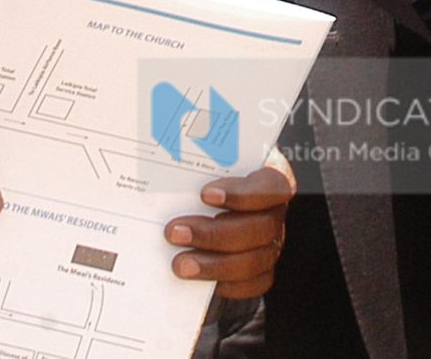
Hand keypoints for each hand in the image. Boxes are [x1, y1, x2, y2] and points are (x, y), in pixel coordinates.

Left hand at [164, 148, 295, 298]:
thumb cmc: (209, 172)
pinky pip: (252, 283)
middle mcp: (275, 211)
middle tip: (174, 232)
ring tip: (179, 263)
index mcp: (271, 176)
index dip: (242, 193)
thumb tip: (155, 145)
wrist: (212, 199)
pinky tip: (197, 281)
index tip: (205, 194)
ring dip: (213, 264)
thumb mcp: (205, 158)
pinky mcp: (263, 269)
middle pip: (259, 228)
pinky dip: (225, 284)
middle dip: (213, 234)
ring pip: (254, 260)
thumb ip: (193, 156)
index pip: (272, 186)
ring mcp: (272, 242)